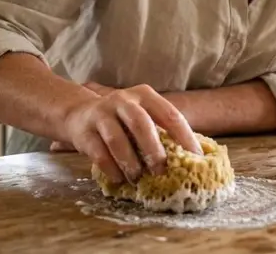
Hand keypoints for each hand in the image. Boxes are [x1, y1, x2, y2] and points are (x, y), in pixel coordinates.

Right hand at [58, 84, 201, 184]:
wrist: (80, 114)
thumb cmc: (122, 120)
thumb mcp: (142, 115)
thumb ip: (161, 129)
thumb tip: (192, 157)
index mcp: (144, 95)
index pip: (169, 114)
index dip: (184, 136)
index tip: (196, 158)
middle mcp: (123, 100)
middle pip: (141, 123)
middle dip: (153, 150)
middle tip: (162, 171)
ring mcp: (101, 114)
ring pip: (117, 139)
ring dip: (130, 162)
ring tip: (138, 178)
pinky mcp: (85, 131)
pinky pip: (99, 153)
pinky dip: (111, 168)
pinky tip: (119, 179)